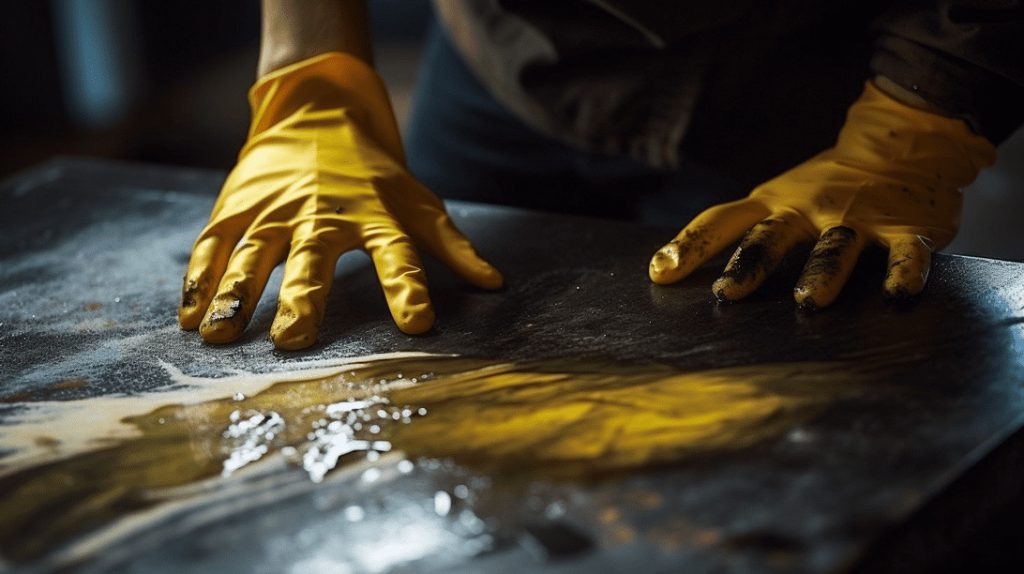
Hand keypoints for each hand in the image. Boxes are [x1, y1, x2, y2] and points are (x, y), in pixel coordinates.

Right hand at [179, 53, 501, 349]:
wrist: (319, 114)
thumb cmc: (375, 173)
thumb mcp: (419, 204)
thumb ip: (454, 247)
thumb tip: (497, 284)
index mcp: (373, 216)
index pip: (397, 255)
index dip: (409, 289)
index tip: (418, 324)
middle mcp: (321, 214)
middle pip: (313, 257)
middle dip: (303, 298)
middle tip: (294, 341)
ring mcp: (274, 210)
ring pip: (252, 254)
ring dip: (236, 293)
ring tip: (221, 335)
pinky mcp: (237, 207)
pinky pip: (214, 245)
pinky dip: (199, 280)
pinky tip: (190, 318)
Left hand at [649, 81, 995, 308]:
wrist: (902, 141)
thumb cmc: (824, 186)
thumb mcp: (778, 197)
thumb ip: (736, 230)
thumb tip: (666, 270)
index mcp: (774, 203)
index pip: (722, 221)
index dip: (690, 245)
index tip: (662, 274)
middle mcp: (810, 209)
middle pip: (772, 235)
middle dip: (749, 263)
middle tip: (728, 293)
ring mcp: (859, 218)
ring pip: (837, 246)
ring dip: (822, 272)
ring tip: (808, 300)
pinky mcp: (908, 228)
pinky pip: (907, 253)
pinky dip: (903, 274)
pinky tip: (896, 296)